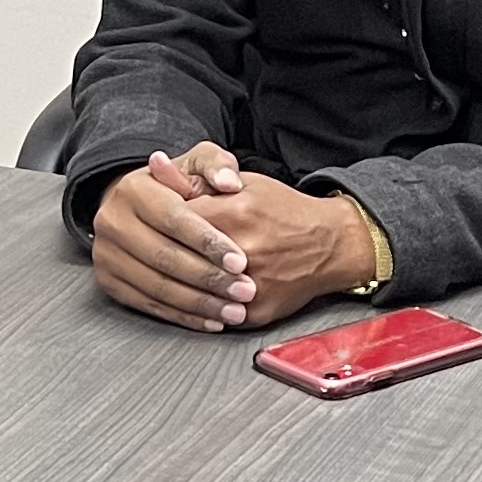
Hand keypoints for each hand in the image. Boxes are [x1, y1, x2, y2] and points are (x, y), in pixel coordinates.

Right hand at [90, 147, 254, 329]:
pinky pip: (148, 304)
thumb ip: (218, 165)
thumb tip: (229, 183)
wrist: (141, 209)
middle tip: (244, 291)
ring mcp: (106, 254)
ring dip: (199, 303)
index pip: (173, 219)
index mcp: (133, 189)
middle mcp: (112, 221)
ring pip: (156, 286)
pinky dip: (183, 316)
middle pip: (164, 256)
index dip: (208, 242)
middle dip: (208, 278)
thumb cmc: (180, 187)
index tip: (240, 261)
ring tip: (234, 311)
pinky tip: (211, 321)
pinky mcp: (109, 281)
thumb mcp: (199, 163)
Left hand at [167, 144, 380, 328]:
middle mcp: (244, 252)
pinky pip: (216, 316)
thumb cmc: (283, 210)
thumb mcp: (241, 183)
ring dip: (179, 286)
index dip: (159, 224)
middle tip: (154, 252)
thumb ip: (193, 179)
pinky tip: (196, 297)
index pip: (175, 222)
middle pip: (181, 260)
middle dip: (164, 256)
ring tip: (172, 275)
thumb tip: (154, 165)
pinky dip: (204, 308)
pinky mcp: (257, 312)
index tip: (152, 225)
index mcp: (235, 213)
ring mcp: (251, 286)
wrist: (329, 243)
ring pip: (196, 293)